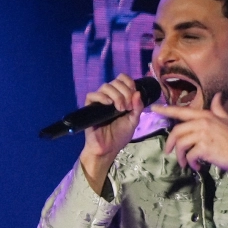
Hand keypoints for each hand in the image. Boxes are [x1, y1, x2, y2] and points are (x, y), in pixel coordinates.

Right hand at [79, 74, 153, 192]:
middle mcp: (109, 97)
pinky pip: (92, 95)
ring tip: (120, 109)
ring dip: (116, 95)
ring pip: (105, 86)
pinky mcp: (89, 107)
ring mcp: (99, 101)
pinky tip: (108, 104)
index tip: (134, 95)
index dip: (129, 83)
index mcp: (120, 97)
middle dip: (125, 92)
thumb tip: (138, 92)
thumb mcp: (133, 121)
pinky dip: (101, 97)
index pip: (123, 79)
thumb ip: (137, 107)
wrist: (108, 148)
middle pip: (115, 82)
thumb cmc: (119, 135)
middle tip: (128, 107)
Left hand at [152, 94, 227, 177]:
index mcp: (206, 115)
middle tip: (169, 152)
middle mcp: (203, 122)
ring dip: (180, 156)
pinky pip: (189, 156)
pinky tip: (197, 166)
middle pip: (177, 131)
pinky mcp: (204, 148)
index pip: (182, 111)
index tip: (154, 109)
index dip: (166, 110)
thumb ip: (219, 108)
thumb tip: (218, 95)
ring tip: (185, 163)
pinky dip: (191, 163)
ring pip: (181, 144)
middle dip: (170, 143)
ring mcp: (203, 135)